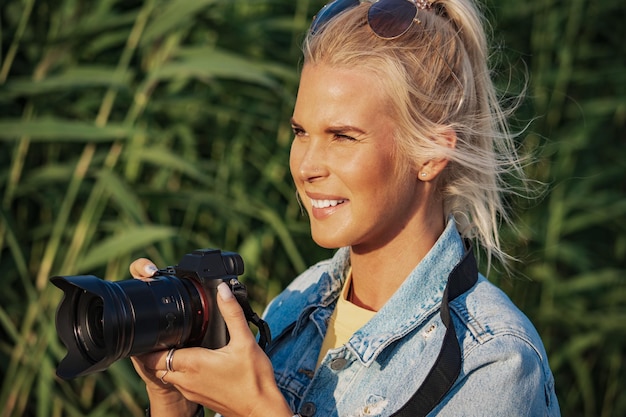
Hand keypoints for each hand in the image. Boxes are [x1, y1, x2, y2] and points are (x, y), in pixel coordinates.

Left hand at [129, 258, 293, 416]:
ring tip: (177, 343)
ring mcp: (191, 391)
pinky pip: (179, 383)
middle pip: (157, 365)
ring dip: (167, 361)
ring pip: (167, 374)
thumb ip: (232, 313)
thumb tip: (222, 289)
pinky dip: (179, 371)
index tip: (155, 328)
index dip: (151, 341)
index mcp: (192, 363)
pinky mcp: (199, 397)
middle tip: (164, 332)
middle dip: (156, 350)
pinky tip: (194, 361)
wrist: (261, 410)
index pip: (156, 354)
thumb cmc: (254, 379)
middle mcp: (186, 380)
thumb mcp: (245, 341)